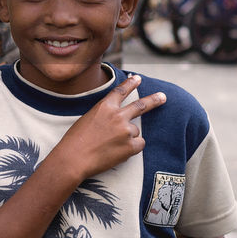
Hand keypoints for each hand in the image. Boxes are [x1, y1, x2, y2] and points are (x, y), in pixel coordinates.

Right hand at [50, 75, 165, 179]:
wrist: (73, 159)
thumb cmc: (75, 141)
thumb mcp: (87, 119)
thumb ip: (105, 115)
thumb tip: (121, 119)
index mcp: (105, 107)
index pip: (121, 91)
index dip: (130, 83)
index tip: (137, 78)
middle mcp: (118, 116)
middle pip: (140, 106)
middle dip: (154, 100)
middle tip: (163, 97)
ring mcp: (126, 131)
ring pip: (135, 132)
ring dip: (127, 137)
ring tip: (110, 145)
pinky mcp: (131, 146)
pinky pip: (138, 145)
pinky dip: (131, 148)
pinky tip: (117, 152)